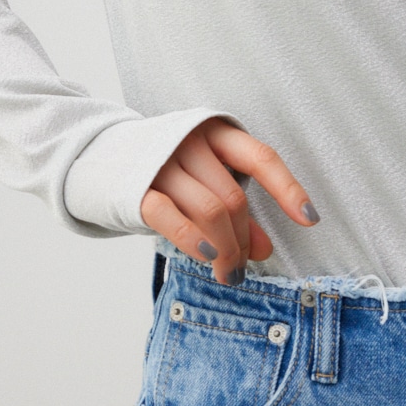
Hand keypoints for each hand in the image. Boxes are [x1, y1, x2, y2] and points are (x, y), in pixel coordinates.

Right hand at [140, 117, 319, 286]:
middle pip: (234, 198)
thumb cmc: (162, 171)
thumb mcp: (202, 181)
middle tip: (242, 267)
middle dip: (244, 240)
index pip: (261, 158)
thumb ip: (234, 210)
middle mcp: (191, 141)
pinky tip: (208, 257)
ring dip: (225, 249)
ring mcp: (162, 162)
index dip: (288, 189)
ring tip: (229, 273)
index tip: (310, 219)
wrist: (95, 157)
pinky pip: (172, 218)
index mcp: (214, 133)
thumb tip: (263, 250)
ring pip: (210, 210)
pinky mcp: (136, 188)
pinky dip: (194, 240)